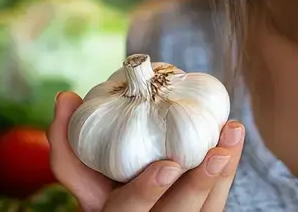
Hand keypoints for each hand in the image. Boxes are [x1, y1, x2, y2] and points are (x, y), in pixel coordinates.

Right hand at [48, 92, 245, 211]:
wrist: (134, 211)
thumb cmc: (100, 191)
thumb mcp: (78, 175)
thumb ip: (65, 141)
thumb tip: (66, 97)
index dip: (147, 191)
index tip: (167, 166)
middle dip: (199, 184)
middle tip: (216, 153)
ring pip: (206, 209)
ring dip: (223, 172)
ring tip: (233, 134)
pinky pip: (216, 199)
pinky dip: (226, 170)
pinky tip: (232, 139)